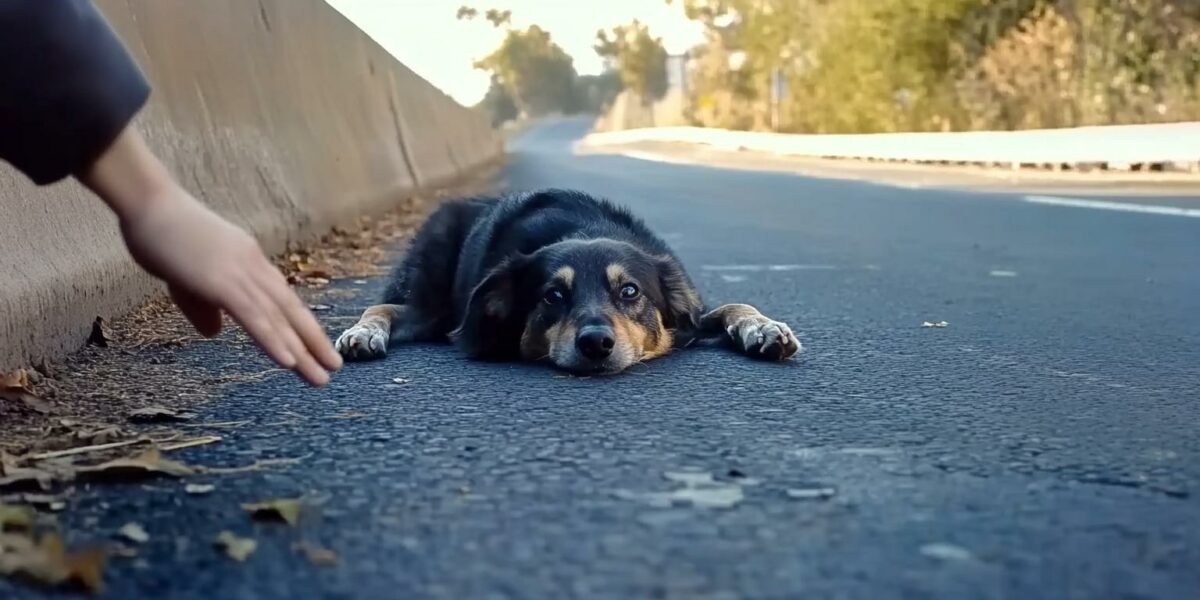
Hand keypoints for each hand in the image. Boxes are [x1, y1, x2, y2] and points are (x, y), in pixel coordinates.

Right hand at [80, 126, 340, 385]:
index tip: (316, 345)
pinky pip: (253, 316)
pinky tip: (289, 361)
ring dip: (302, 350)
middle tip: (334, 367)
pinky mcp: (222, 282)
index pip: (281, 298)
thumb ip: (204, 306)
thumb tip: (215, 333)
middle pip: (290, 309)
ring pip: (278, 317)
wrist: (147, 201)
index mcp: (249, 262)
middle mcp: (254, 266)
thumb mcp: (187, 276)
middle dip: (313, 341)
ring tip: (321, 377)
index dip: (300, 323)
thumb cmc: (161, 233)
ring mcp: (240, 273)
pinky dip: (273, 339)